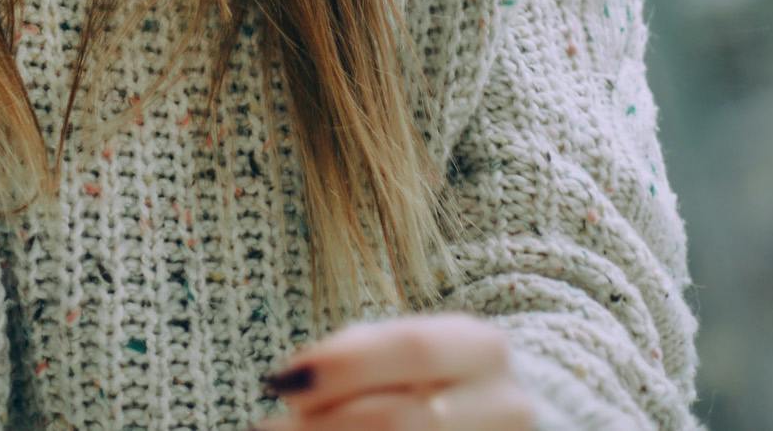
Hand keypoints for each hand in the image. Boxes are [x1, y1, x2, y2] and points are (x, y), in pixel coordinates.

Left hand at [252, 313, 537, 430]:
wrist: (501, 416)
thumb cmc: (437, 376)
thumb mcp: (407, 349)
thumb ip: (356, 354)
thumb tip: (290, 381)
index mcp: (480, 349)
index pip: (412, 350)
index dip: (344, 366)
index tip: (282, 380)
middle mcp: (503, 402)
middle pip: (400, 417)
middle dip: (324, 424)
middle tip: (268, 427)